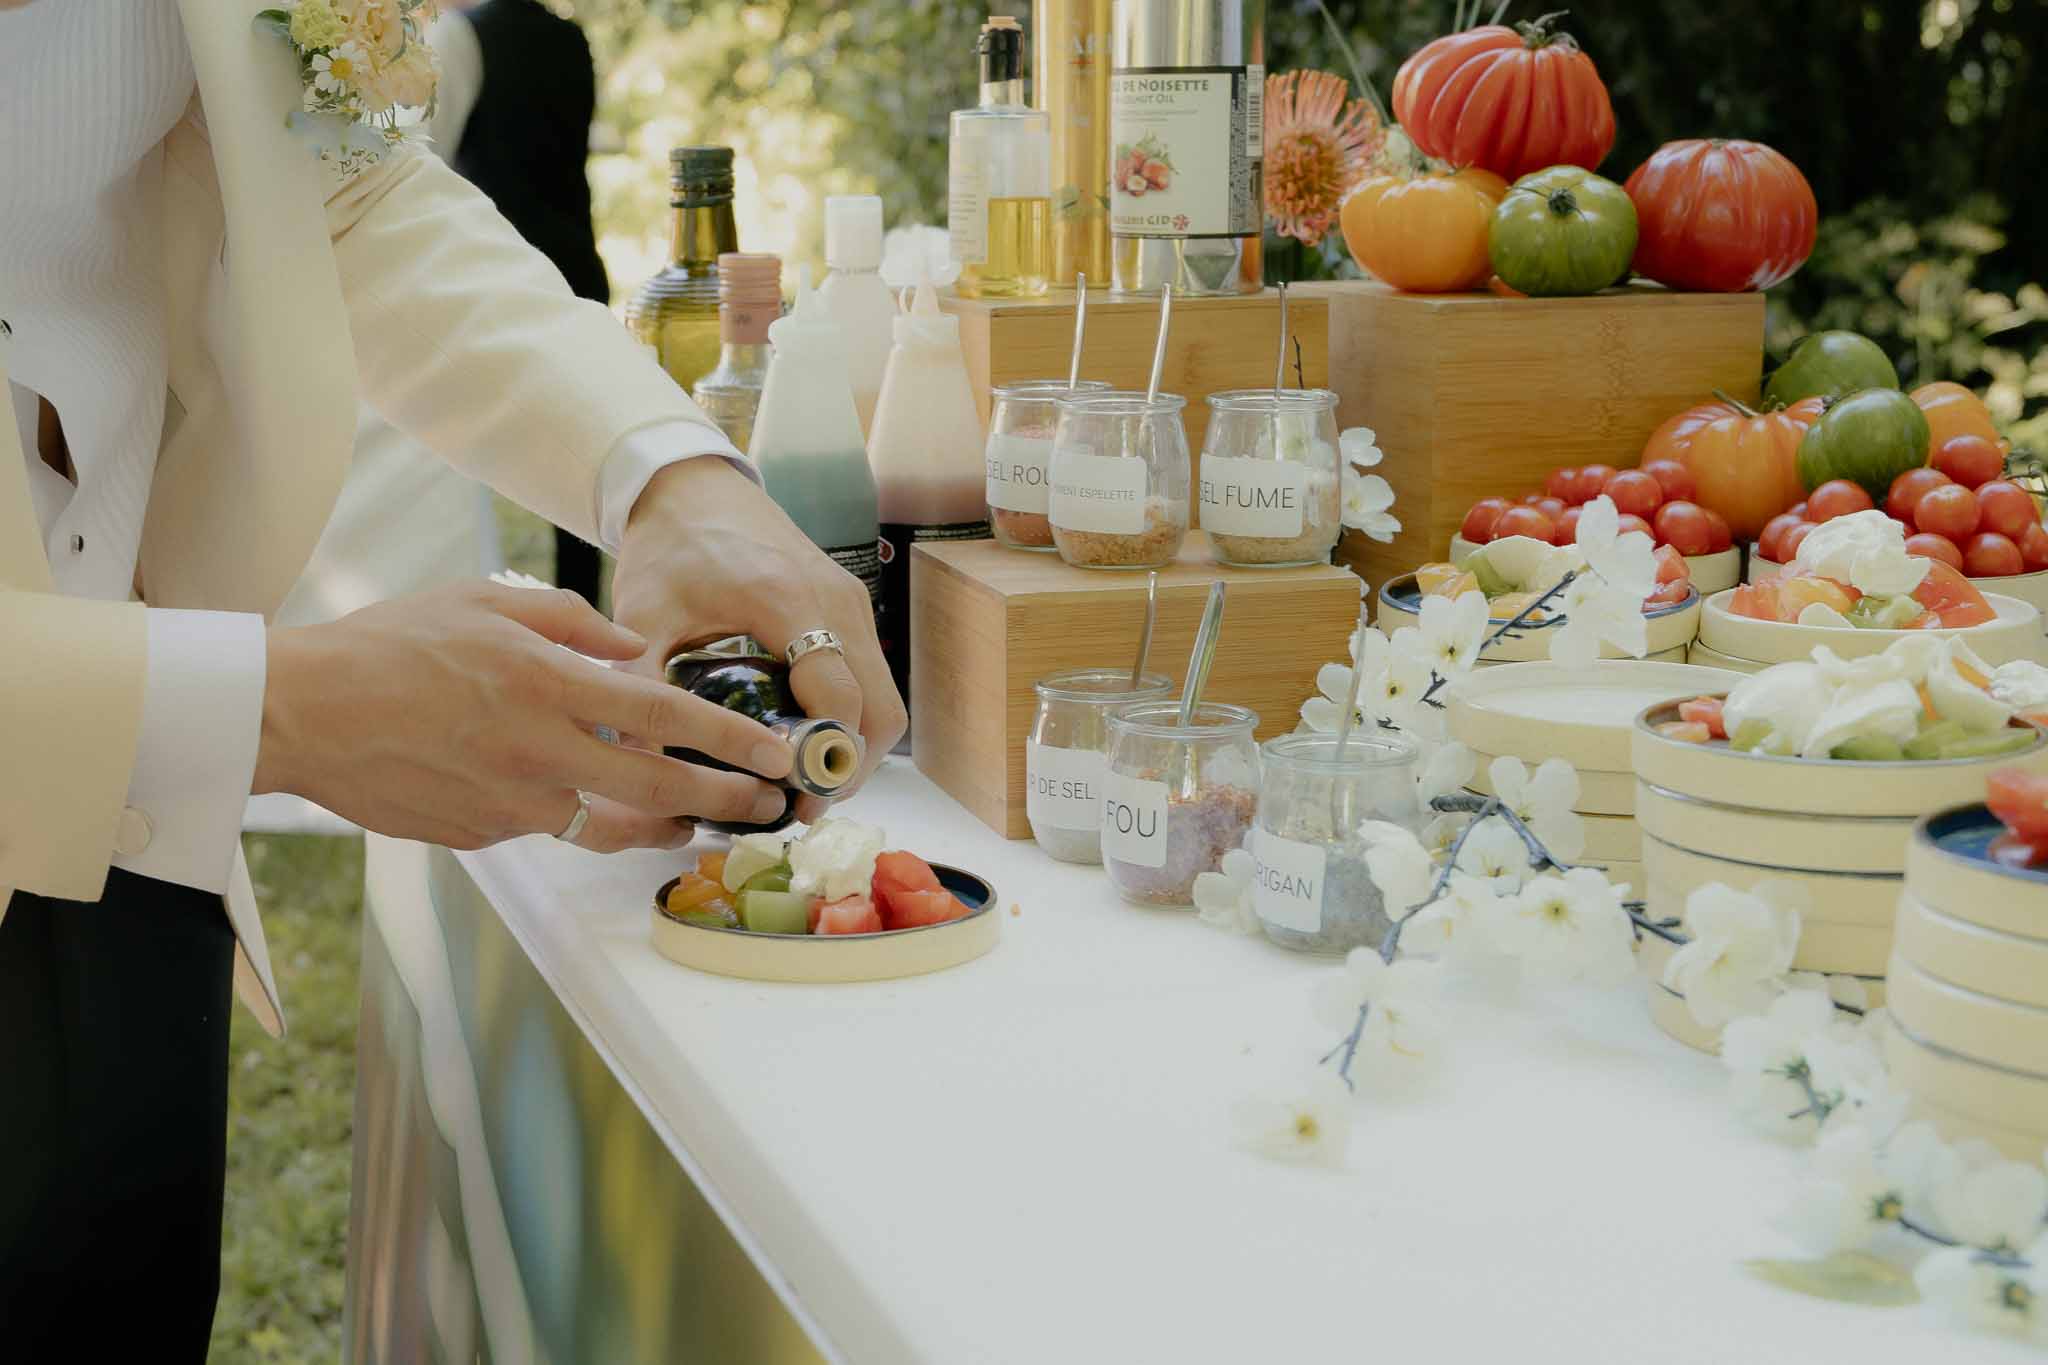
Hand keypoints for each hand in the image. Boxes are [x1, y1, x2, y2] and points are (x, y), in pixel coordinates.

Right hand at [253, 582, 797, 850]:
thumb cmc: (390, 644)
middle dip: (721, 800)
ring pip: (609, 828)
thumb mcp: (484, 601)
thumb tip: (633, 647)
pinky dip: (578, 820)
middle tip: (763, 805)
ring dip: (661, 828)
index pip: (661, 713)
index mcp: (544, 682)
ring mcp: (509, 801)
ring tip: (693, 822)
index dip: (727, 738)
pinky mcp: (481, 834)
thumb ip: (570, 622)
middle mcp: (537, 748)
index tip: (773, 753)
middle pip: (655, 788)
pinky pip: (548, 830)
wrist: (301, 712)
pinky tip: (592, 807)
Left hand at [611, 458, 905, 819]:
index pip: (838, 701)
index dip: (823, 762)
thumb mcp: (643, 616)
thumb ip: (641, 683)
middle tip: (802, 806)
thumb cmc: (668, 549)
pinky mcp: (851, 606)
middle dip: (849, 769)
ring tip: (805, 783)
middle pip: (880, 711)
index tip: (793, 802)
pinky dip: (853, 718)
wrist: (694, 489)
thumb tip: (632, 759)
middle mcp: (836, 603)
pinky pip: (872, 677)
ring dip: (856, 748)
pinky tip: (808, 741)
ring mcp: (852, 603)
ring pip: (885, 699)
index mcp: (787, 602)